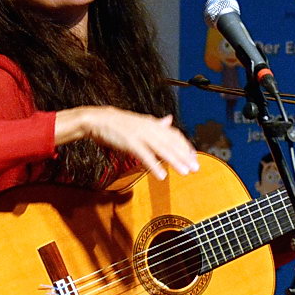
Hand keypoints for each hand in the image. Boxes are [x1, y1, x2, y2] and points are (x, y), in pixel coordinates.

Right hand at [56, 106, 198, 180]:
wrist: (99, 119)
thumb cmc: (119, 124)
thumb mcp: (140, 122)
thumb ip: (156, 124)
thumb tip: (169, 120)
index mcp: (153, 124)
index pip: (175, 135)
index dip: (186, 147)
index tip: (194, 157)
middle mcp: (150, 128)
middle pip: (172, 143)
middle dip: (185, 156)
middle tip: (196, 168)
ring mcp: (141, 135)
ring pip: (162, 149)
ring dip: (175, 161)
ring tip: (185, 172)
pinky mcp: (131, 142)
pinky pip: (145, 156)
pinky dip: (154, 166)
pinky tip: (161, 175)